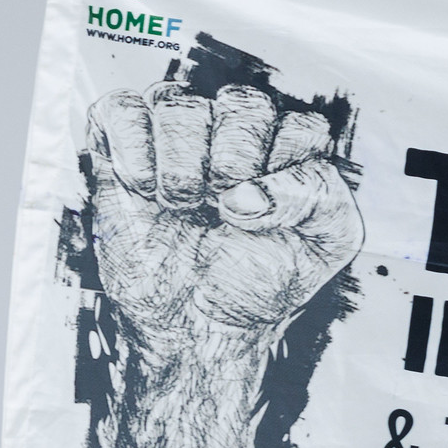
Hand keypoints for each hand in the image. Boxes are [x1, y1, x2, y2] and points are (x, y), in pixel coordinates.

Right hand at [82, 79, 362, 447]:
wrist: (194, 345)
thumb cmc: (263, 295)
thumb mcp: (328, 246)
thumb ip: (319, 197)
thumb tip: (255, 186)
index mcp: (294, 147)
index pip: (297, 111)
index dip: (277, 160)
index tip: (253, 213)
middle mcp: (238, 137)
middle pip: (238, 101)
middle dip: (232, 164)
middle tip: (223, 213)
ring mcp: (179, 145)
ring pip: (178, 105)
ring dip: (181, 171)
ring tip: (184, 215)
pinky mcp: (123, 157)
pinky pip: (119, 114)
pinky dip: (130, 158)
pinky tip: (147, 201)